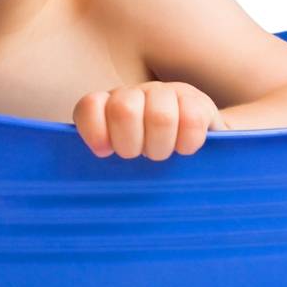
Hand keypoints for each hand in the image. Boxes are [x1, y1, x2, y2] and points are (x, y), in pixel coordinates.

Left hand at [72, 80, 227, 159]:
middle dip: (130, 143)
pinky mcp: (196, 100)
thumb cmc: (144, 166)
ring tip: (162, 155)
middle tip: (138, 156)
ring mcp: (165, 93)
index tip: (104, 153)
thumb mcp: (117, 166)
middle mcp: (133, 95)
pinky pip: (192, 119)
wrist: (192, 151)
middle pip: (123, 109)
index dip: (94, 130)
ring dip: (160, 146)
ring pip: (160, 116)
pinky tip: (185, 150)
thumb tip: (89, 193)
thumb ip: (100, 168)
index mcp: (106, 107)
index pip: (90, 106)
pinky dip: (187, 142)